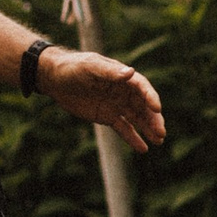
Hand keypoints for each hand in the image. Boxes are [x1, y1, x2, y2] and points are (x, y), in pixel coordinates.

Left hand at [39, 47, 165, 151]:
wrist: (55, 79)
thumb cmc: (73, 67)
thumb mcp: (90, 67)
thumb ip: (110, 72)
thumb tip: (131, 73)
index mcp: (122, 76)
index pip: (142, 87)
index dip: (151, 97)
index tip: (157, 109)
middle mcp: (123, 91)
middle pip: (143, 106)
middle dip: (154, 119)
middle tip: (161, 132)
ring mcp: (116, 105)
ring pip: (137, 118)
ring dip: (148, 129)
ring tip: (159, 141)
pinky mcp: (108, 116)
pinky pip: (124, 128)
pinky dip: (133, 138)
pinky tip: (143, 148)